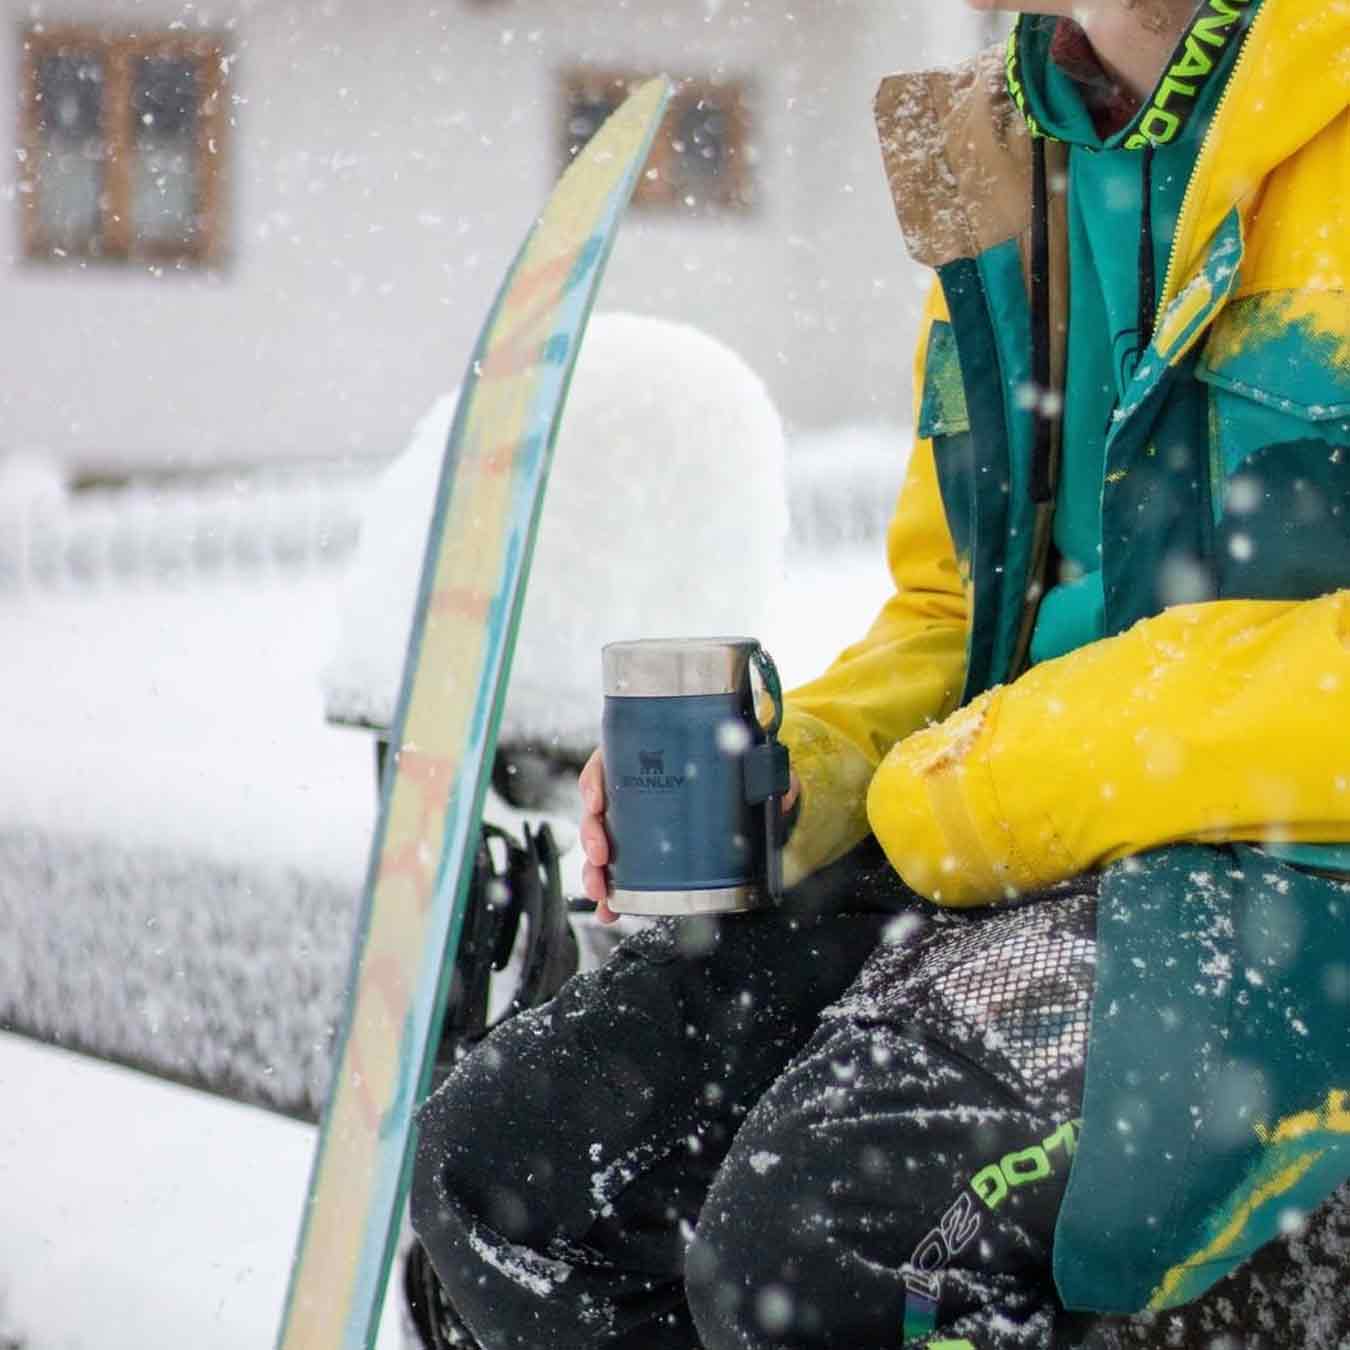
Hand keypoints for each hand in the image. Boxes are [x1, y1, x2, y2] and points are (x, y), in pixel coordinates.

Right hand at [578, 749, 801, 925]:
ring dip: (593, 870)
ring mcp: (633, 821)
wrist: (741, 791)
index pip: (609, 762)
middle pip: (597, 809)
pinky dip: (611, 892)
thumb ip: (764, 775)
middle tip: (602, 857)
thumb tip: (784, 791)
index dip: (595, 781)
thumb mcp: (748, 766)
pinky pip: (617, 869)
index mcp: (646, 758)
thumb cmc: (734, 769)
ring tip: (601, 893)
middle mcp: (633, 789)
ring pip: (600, 842)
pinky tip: (611, 909)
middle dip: (592, 836)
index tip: (597, 802)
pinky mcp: (640, 851)